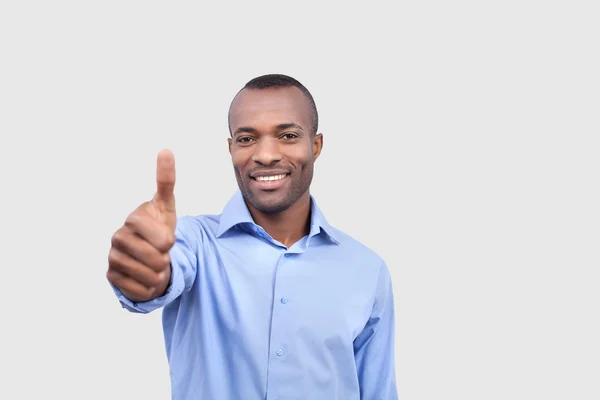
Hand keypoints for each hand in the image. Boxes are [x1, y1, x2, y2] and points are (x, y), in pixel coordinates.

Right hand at [107, 149, 176, 302]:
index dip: (170, 242)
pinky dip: (149, 288)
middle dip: (166, 260)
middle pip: (159, 260)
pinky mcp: (111, 278)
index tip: (166, 238)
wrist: (147, 253)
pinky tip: (144, 276)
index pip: (165, 240)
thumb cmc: (158, 227)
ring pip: (151, 277)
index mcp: (134, 219)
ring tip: (153, 263)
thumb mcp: (166, 205)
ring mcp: (113, 257)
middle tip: (159, 252)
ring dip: (159, 274)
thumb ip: (166, 180)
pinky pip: (142, 290)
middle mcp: (118, 237)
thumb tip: (166, 150)